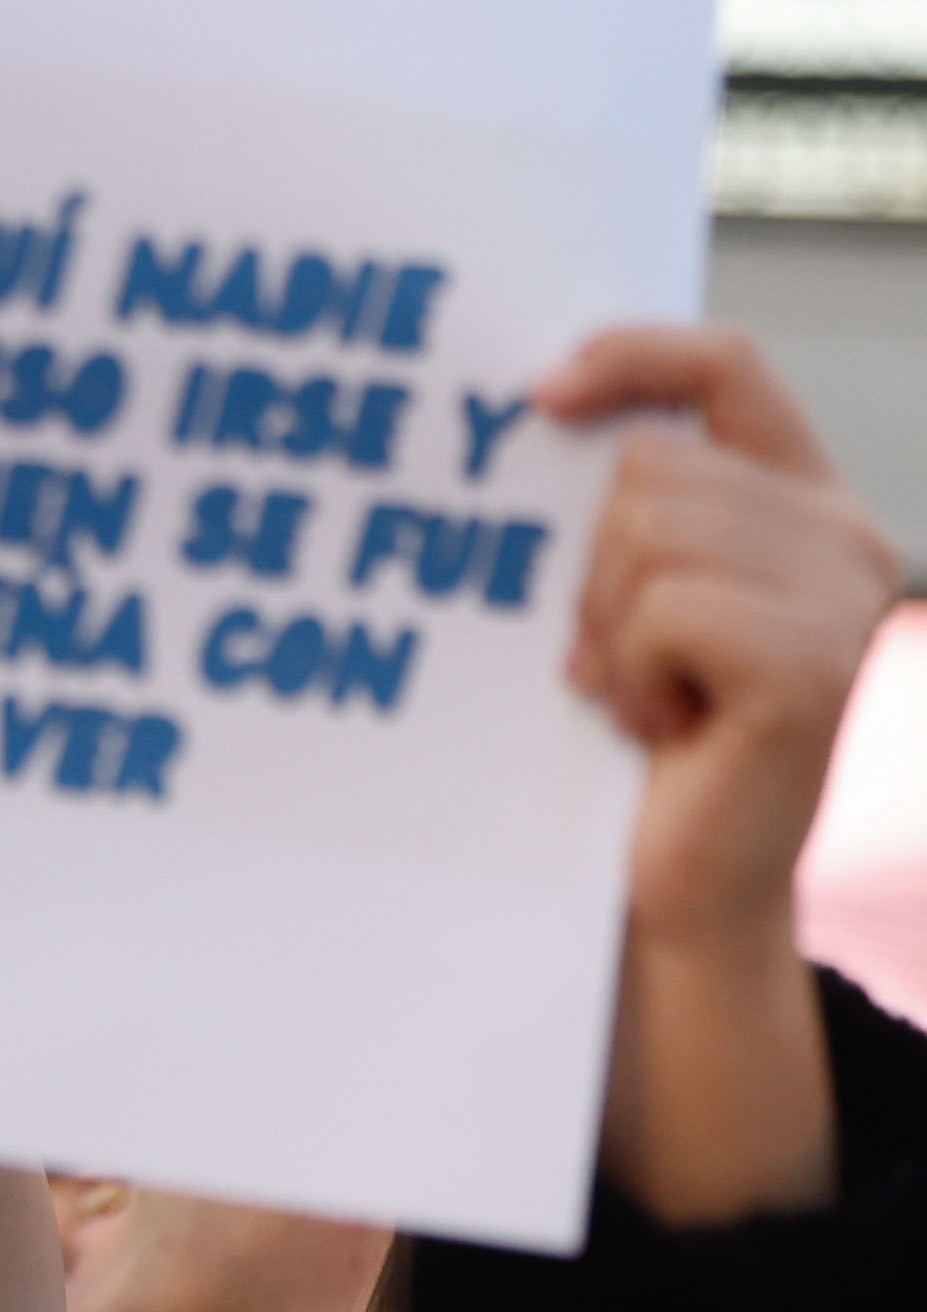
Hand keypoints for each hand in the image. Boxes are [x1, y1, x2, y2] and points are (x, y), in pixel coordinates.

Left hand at [545, 326, 901, 1222]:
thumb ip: (624, 518)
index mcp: (801, 503)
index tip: (538, 394)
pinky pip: (665, 609)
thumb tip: (537, 411)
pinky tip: (660, 729)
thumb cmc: (634, 752)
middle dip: (593, 570)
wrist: (678, 889)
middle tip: (614, 663)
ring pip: (648, 532)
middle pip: (652, 465)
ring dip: (607, 628)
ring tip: (641, 698)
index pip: (728, 367)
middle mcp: (843, 533)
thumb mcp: (627, 609)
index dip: (634, 352)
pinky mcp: (811, 663)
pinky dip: (632, 672)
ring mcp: (840, 595)